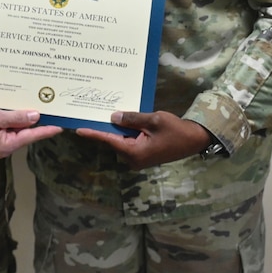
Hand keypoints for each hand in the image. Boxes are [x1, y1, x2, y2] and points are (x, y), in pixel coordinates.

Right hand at [0, 106, 61, 158]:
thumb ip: (16, 117)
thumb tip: (35, 116)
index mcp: (7, 145)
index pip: (32, 136)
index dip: (46, 130)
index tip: (60, 126)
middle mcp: (5, 147)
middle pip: (25, 132)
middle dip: (35, 121)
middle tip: (49, 110)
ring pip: (16, 129)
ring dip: (23, 118)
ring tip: (35, 106)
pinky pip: (7, 128)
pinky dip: (12, 119)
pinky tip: (15, 109)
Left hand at [76, 111, 211, 169]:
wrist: (194, 140)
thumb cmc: (175, 130)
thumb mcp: (153, 120)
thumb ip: (132, 118)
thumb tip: (113, 117)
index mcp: (134, 152)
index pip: (109, 140)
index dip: (93, 133)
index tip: (78, 130)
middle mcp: (133, 159)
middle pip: (113, 140)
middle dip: (104, 128)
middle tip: (92, 113)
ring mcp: (138, 158)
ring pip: (121, 140)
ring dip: (115, 129)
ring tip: (103, 114)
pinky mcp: (142, 155)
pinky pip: (128, 142)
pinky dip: (124, 132)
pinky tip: (120, 120)